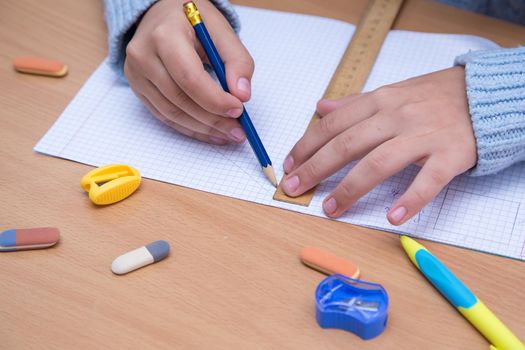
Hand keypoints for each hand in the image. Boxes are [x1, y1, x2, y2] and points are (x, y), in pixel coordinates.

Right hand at [124, 0, 253, 144]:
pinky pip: (164, 116)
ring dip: (203, 128)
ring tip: (228, 133)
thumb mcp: (221, 30)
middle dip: (213, 119)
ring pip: (171, 113)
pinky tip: (210, 131)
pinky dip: (190, 127)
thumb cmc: (193, 21)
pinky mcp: (138, 88)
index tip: (238, 109)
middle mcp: (143, 55)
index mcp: (164, 36)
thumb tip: (242, 95)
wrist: (162, 14)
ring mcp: (136, 74)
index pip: (189, 77)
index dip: (214, 99)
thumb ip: (237, 61)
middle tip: (238, 130)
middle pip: (179, 99)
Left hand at [281, 67, 476, 224]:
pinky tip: (392, 217)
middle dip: (315, 168)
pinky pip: (428, 180)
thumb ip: (354, 103)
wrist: (482, 94)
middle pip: (347, 145)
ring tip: (331, 209)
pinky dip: (410, 199)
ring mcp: (423, 136)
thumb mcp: (389, 93)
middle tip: (294, 189)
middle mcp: (396, 117)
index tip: (289, 165)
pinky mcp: (450, 154)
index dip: (306, 146)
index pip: (332, 125)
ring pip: (380, 163)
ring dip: (351, 188)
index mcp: (379, 102)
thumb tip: (320, 108)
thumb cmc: (430, 97)